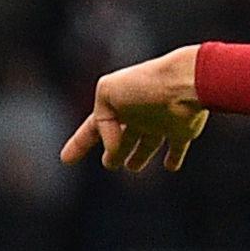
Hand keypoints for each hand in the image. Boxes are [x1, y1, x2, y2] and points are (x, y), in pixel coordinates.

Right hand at [60, 46, 208, 171]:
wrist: (183, 83)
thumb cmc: (144, 84)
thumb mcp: (107, 93)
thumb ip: (102, 121)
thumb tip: (115, 149)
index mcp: (116, 104)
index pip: (93, 127)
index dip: (79, 144)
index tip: (66, 160)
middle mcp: (138, 114)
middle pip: (121, 139)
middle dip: (114, 151)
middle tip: (110, 164)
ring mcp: (160, 122)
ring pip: (147, 144)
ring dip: (139, 156)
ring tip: (131, 167)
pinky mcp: (182, 131)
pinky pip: (176, 148)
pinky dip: (174, 158)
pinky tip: (171, 166)